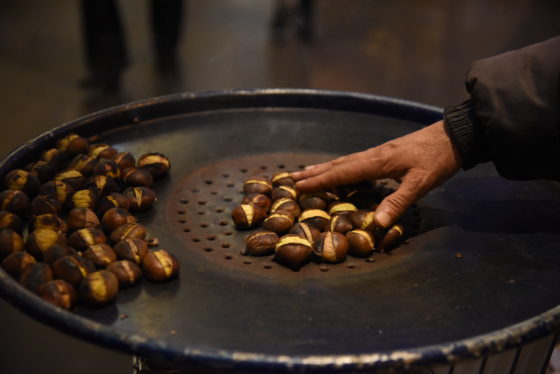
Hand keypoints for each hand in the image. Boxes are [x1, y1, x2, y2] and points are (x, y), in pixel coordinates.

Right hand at [291, 120, 461, 227]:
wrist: (453, 136)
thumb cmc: (437, 159)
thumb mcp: (421, 183)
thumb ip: (397, 202)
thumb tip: (375, 224)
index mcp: (376, 162)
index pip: (341, 173)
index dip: (319, 181)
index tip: (298, 185)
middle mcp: (372, 155)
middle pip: (337, 164)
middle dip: (314, 173)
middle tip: (292, 179)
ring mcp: (378, 153)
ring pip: (344, 161)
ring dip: (324, 168)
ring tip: (307, 172)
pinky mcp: (386, 154)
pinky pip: (354, 161)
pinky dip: (339, 167)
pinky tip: (340, 170)